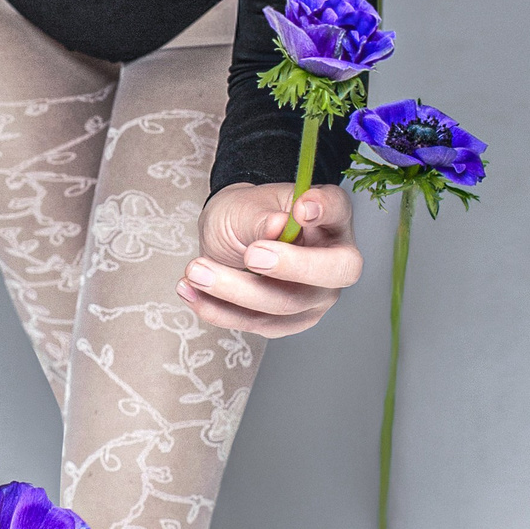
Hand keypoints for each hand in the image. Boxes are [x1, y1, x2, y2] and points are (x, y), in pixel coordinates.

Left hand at [178, 182, 362, 336]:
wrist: (230, 239)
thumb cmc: (247, 216)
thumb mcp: (247, 205)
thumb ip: (261, 217)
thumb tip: (275, 227)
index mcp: (330, 218)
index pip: (339, 210)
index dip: (325, 210)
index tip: (301, 208)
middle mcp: (333, 259)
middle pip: (333, 271)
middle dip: (292, 267)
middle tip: (252, 254)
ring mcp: (315, 295)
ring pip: (286, 304)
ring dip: (236, 290)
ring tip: (196, 270)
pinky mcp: (288, 321)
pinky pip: (256, 323)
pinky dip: (219, 310)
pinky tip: (190, 291)